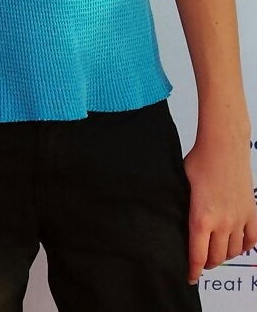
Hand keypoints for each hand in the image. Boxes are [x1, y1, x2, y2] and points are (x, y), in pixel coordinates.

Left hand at [183, 135, 256, 281]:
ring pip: (234, 251)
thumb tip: (175, 218)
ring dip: (225, 256)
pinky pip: (251, 240)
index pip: (197, 254)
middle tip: (201, 263)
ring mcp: (239, 219)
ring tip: (216, 254)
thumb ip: (182, 206)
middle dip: (208, 263)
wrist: (223, 148)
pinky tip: (237, 246)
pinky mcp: (252, 212)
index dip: (193, 270)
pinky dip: (244, 248)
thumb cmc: (199, 162)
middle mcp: (222, 223)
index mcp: (201, 218)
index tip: (189, 277)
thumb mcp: (182, 185)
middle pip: (217, 257)